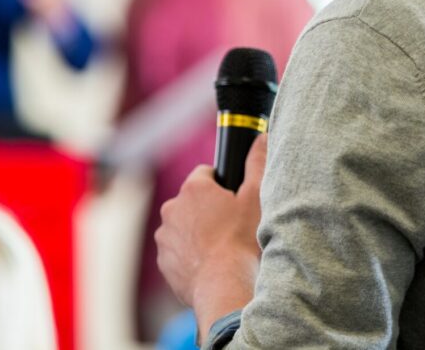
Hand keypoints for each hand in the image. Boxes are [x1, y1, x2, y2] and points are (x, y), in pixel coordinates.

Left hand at [156, 134, 266, 336]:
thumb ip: (257, 163)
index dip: (220, 186)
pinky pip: (177, 251)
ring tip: (220, 248)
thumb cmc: (242, 241)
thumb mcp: (256, 198)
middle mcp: (172, 208)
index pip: (204, 174)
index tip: (233, 201)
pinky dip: (189, 255)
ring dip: (196, 232)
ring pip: (182, 226)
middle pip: (191, 202)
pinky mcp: (164, 261)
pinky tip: (209, 265)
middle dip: (207, 210)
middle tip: (230, 226)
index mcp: (193, 188)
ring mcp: (165, 236)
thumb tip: (261, 137)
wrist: (225, 286)